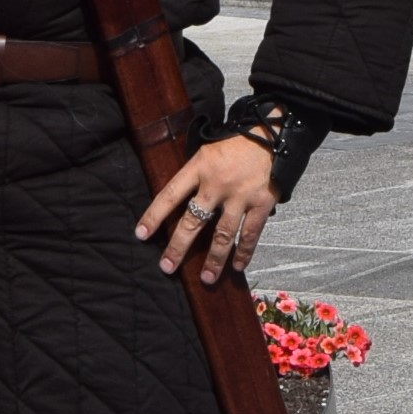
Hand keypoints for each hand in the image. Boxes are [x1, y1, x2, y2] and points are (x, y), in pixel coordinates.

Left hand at [136, 136, 278, 285]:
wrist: (271, 135)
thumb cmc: (234, 145)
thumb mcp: (206, 152)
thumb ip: (193, 176)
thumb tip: (176, 203)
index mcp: (199, 167)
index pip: (170, 194)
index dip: (154, 216)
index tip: (141, 234)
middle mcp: (217, 184)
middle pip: (193, 220)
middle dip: (178, 246)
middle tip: (167, 267)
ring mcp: (240, 195)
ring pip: (222, 234)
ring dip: (213, 259)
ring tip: (206, 278)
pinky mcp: (261, 203)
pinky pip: (250, 233)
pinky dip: (244, 251)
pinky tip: (237, 266)